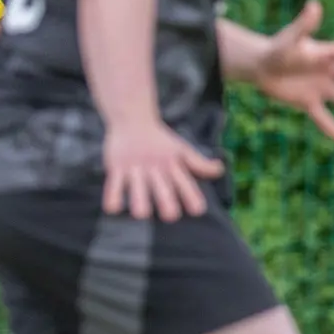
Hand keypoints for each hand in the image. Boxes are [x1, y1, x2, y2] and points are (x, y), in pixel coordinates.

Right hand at [103, 120, 225, 221]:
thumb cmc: (159, 139)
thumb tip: (220, 170)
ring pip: (138, 191)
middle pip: (164, 191)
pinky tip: (114, 208)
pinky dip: (113, 199)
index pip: (186, 184)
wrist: (132, 118)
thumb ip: (199, 164)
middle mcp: (156, 167)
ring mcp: (135, 167)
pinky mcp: (117, 167)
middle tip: (169, 214)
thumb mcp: (181, 149)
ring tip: (141, 213)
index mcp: (173, 165)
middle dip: (168, 206)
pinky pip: (113, 186)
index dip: (193, 198)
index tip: (196, 210)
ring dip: (140, 204)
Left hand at [252, 0, 333, 141]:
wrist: (262, 67)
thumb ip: (304, 24)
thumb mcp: (291, 37)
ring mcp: (320, 88)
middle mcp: (327, 71)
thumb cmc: (278, 49)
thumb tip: (314, 5)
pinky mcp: (309, 102)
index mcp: (325, 53)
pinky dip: (330, 126)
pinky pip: (322, 116)